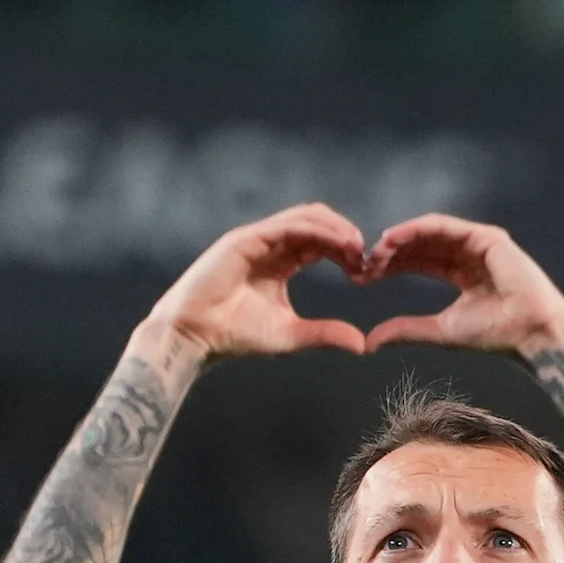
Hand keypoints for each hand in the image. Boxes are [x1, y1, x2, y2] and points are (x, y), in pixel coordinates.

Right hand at [144, 204, 374, 362]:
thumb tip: (362, 345)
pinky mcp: (245, 238)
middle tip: (368, 257)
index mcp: (280, 263)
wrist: (195, 337)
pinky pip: (288, 225)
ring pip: (305, 218)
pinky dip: (317, 230)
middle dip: (345, 236)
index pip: (320, 245)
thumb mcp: (291, 335)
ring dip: (336, 228)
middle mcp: (270, 245)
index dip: (345, 253)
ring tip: (358, 247)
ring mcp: (257, 239)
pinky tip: (338, 244)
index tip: (366, 272)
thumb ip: (325, 334)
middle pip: (317, 224)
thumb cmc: (236, 337)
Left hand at [363, 214, 563, 359]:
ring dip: (399, 239)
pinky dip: (417, 229)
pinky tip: (393, 238)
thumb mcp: (440, 331)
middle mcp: (470, 255)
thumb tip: (370, 342)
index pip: (421, 263)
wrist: (530, 332)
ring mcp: (479, 243)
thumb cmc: (495, 335)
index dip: (392, 267)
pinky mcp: (486, 236)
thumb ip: (406, 330)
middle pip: (422, 245)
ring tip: (374, 251)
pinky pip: (444, 226)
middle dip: (391, 253)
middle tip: (363, 264)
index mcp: (463, 275)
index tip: (364, 277)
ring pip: (430, 232)